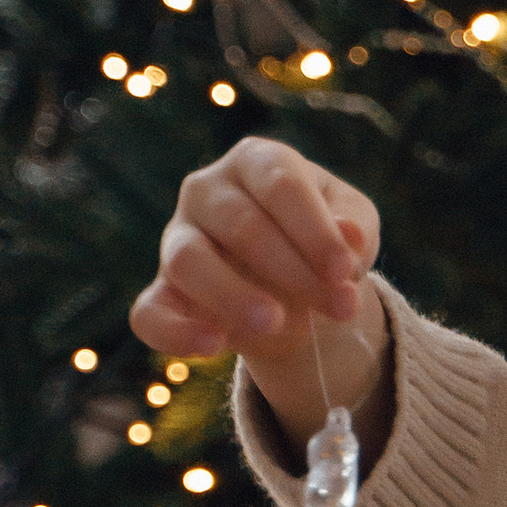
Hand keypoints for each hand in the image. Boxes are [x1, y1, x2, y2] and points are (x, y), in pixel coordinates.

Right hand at [133, 138, 390, 458]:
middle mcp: (207, 191)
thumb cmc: (323, 240)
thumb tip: (349, 236)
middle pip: (242, 226)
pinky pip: (150, 313)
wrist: (297, 285)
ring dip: (232, 294)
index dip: (315, 230)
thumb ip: (356, 229)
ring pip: (188, 261)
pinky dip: (175, 331)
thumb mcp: (355, 225)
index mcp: (255, 161)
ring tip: (274, 322)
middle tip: (340, 308)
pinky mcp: (164, 292)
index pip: (280, 184)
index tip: (345, 272)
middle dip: (295, 272)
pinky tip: (214, 345)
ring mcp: (177, 239)